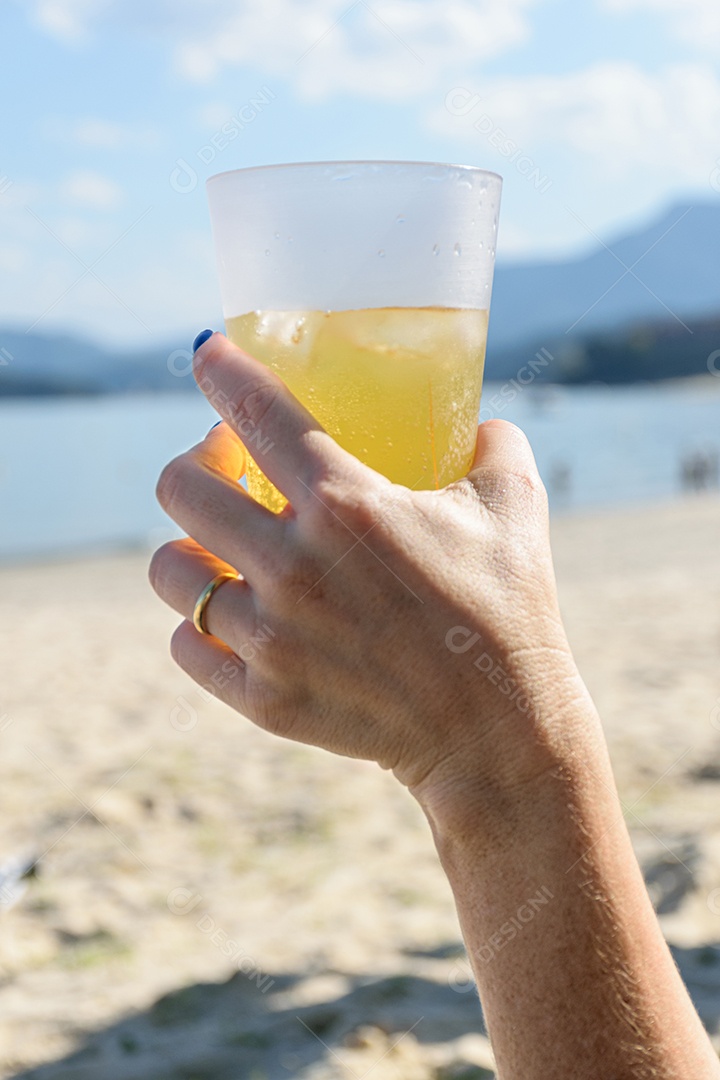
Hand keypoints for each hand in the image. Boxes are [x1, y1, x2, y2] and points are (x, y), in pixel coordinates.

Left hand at [149, 332, 586, 825]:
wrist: (500, 733)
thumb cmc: (511, 610)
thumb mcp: (516, 506)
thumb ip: (494, 444)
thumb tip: (479, 424)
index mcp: (346, 504)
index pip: (254, 412)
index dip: (220, 370)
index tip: (207, 356)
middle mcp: (292, 565)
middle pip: (180, 487)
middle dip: (196, 466)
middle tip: (228, 473)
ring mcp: (271, 637)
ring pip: (169, 571)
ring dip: (191, 552)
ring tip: (224, 553)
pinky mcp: (262, 696)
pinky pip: (186, 644)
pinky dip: (201, 627)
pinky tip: (235, 617)